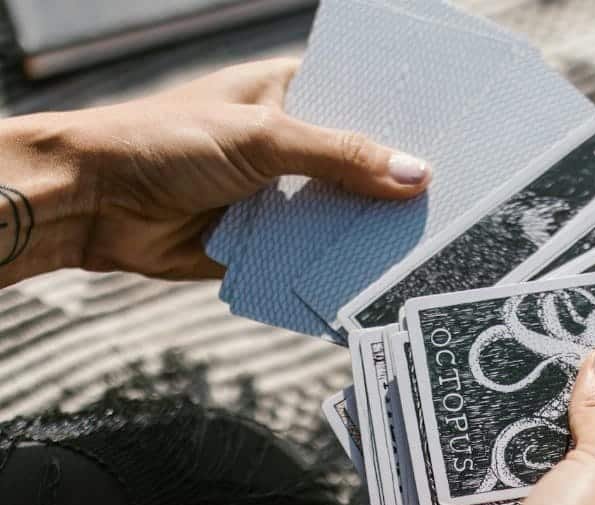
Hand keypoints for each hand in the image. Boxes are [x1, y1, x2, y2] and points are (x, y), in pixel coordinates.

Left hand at [46, 57, 428, 279]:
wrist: (93, 203)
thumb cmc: (166, 142)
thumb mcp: (264, 137)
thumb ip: (341, 156)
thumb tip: (415, 174)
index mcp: (291, 96)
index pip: (364, 103)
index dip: (408, 121)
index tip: (458, 139)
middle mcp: (291, 145)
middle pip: (362, 166)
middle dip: (398, 186)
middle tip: (459, 202)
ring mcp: (280, 196)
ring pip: (343, 215)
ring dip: (374, 231)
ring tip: (434, 244)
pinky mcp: (268, 243)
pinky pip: (315, 256)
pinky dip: (340, 267)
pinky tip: (383, 278)